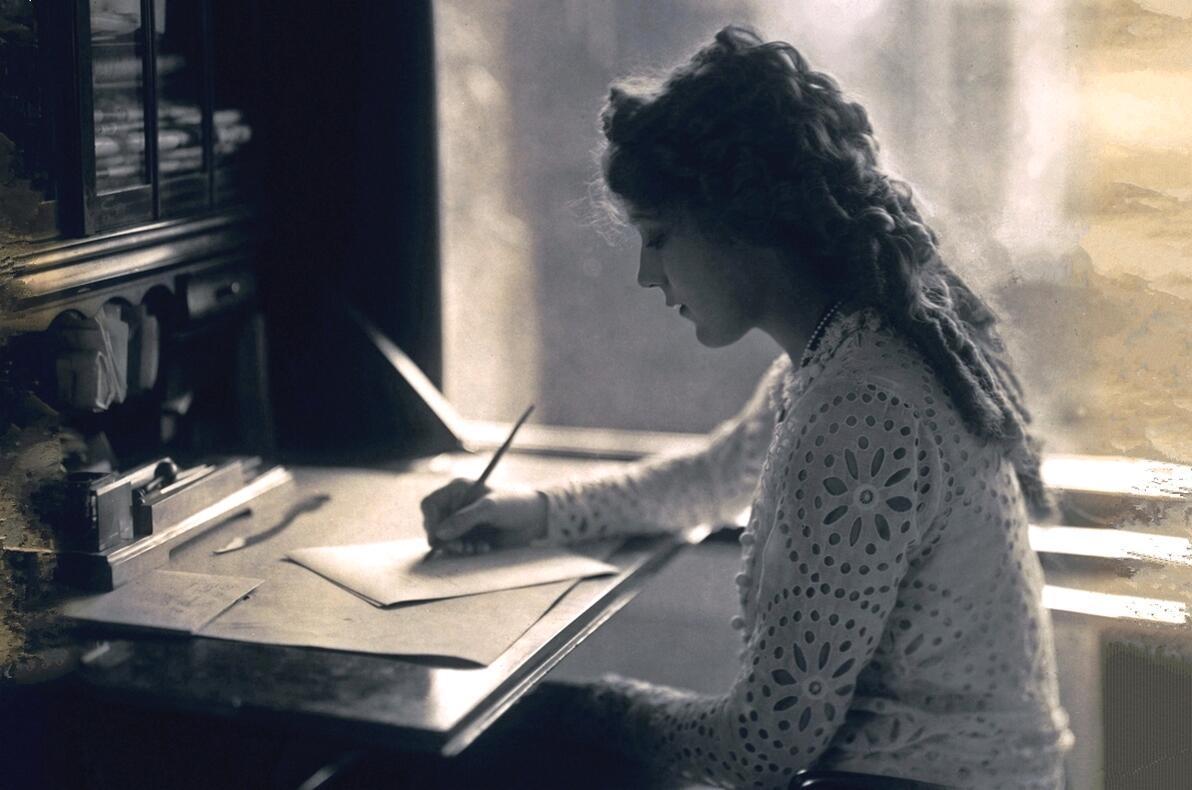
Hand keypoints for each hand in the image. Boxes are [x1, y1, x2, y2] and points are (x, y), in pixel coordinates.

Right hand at [420, 478, 547, 554]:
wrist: (535, 518)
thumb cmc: (514, 504)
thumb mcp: (490, 508)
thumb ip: (464, 519)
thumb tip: (439, 533)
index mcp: (457, 490)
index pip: (431, 505)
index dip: (431, 521)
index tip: (437, 538)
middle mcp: (457, 505)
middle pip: (435, 525)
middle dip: (446, 539)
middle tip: (460, 549)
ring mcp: (463, 521)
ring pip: (446, 539)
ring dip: (458, 547)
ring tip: (476, 548)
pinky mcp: (471, 535)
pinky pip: (459, 546)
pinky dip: (468, 550)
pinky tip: (484, 547)